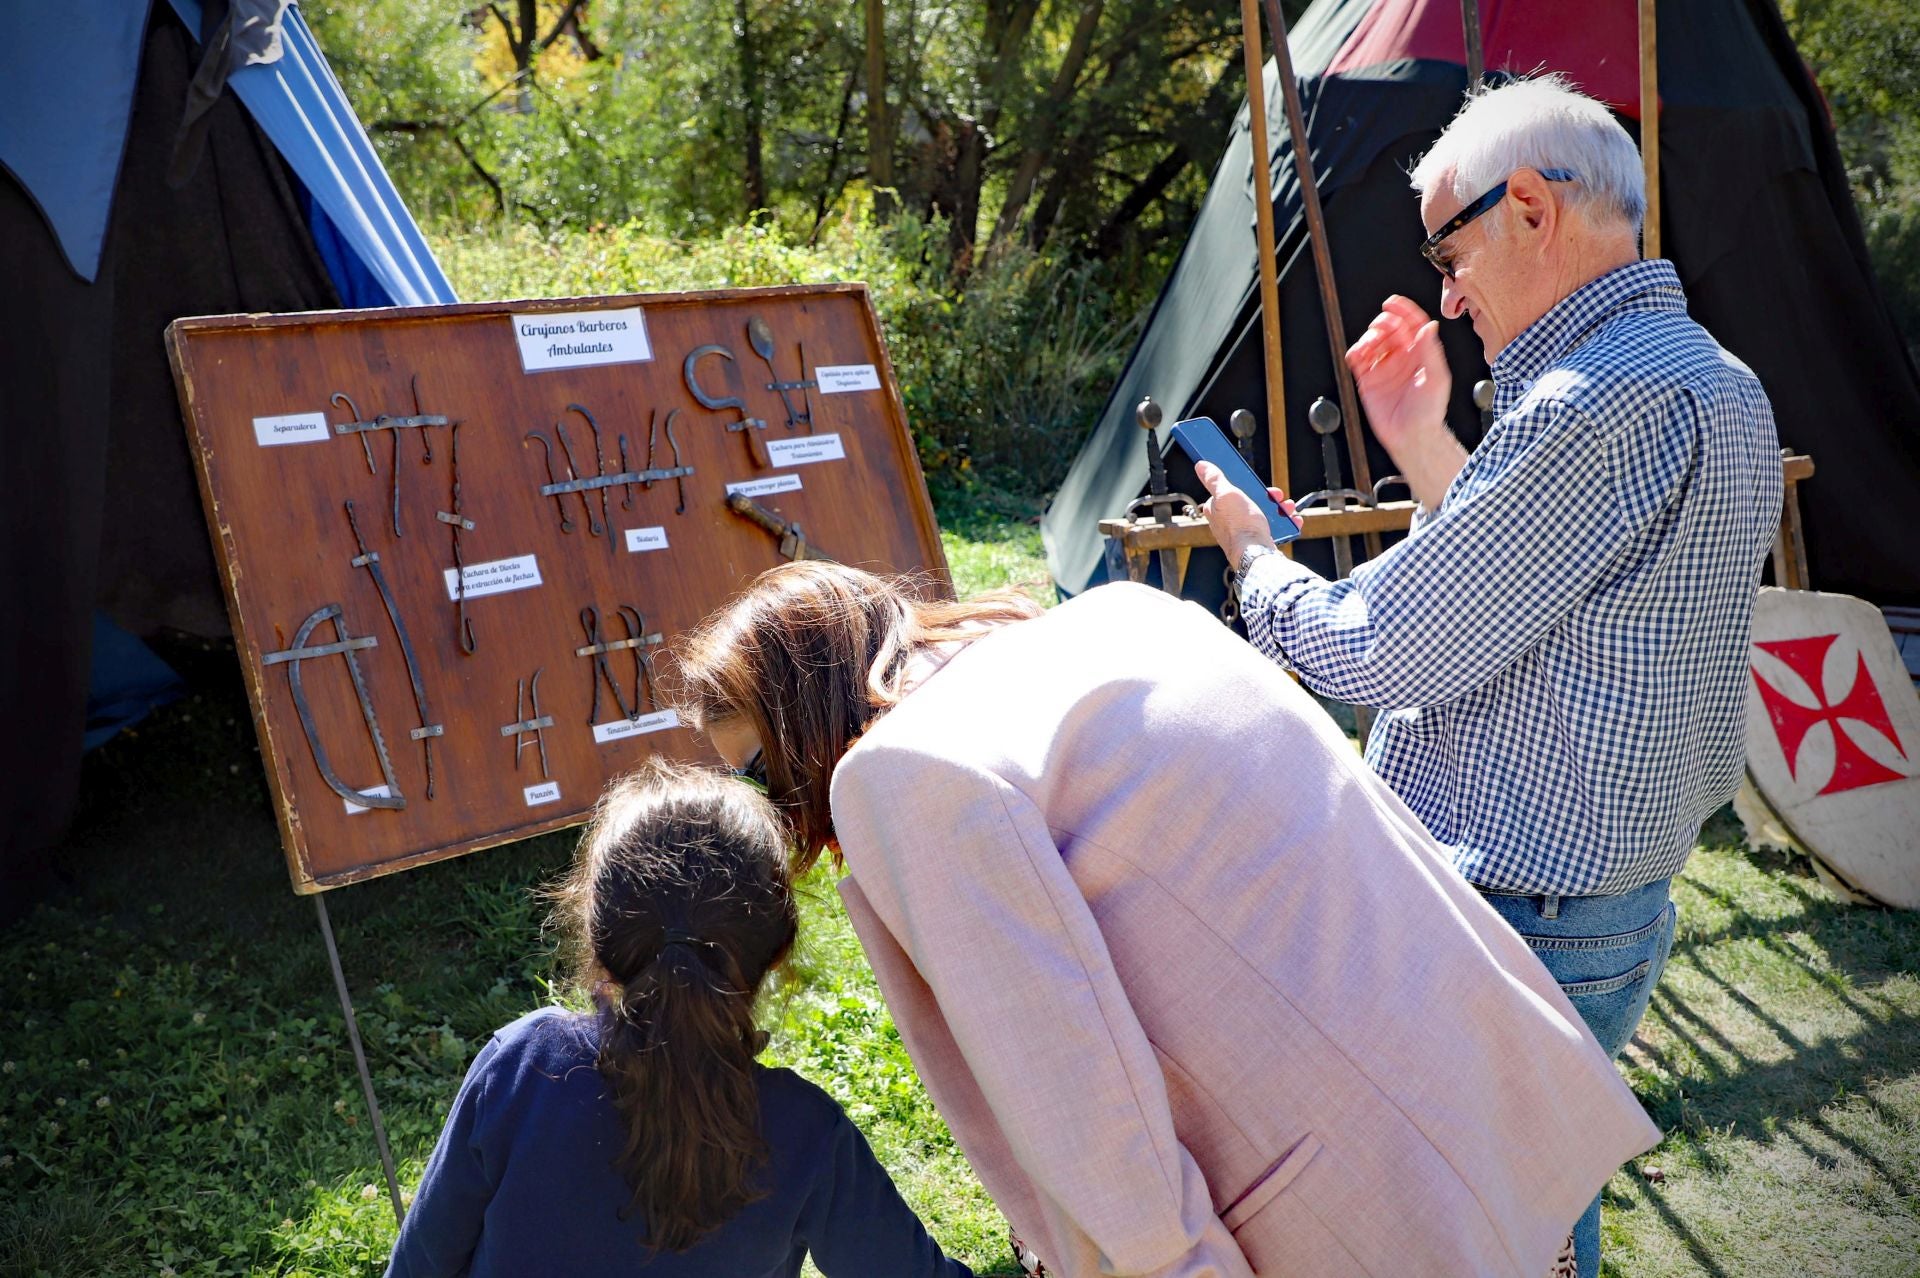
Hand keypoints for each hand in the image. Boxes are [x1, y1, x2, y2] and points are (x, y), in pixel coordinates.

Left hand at [1195, 462, 1298, 567]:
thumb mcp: (1226, 494)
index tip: (1258, 484)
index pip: (1229, 492)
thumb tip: (1201, 465)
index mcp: (1217, 510)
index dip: (1246, 486)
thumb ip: (1214, 479)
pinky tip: (1292, 520)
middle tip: (1278, 495)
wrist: (1256, 554)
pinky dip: (1285, 524)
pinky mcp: (1257, 543)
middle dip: (1268, 497)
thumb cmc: (1240, 525)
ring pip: (1264, 515)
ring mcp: (1244, 533)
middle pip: (1250, 502)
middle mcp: (1228, 523)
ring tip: (1288, 508)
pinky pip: (1273, 529)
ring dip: (1280, 509)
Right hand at [1345, 296, 1466, 507]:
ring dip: (1367, 338)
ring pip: (1372, 341)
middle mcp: (1401, 357)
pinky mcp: (1368, 380)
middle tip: (1380, 328)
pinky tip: (1357, 354)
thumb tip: (1429, 326)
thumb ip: (1431, 351)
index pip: (1411, 324)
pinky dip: (1354, 352)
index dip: (1403, 311)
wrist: (1413, 436)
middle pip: (1389, 329)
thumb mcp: (1437, 378)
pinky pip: (1358, 360)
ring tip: (1367, 346)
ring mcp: (1384, 367)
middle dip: (1382, 323)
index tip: (1393, 303)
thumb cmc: (1429, 412)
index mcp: (1420, 353)